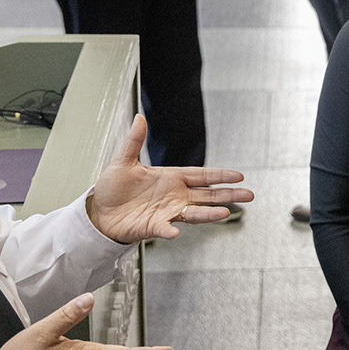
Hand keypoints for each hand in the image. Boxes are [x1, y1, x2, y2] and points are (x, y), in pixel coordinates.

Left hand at [85, 115, 252, 242]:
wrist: (99, 212)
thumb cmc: (112, 188)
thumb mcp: (123, 161)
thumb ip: (134, 141)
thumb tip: (139, 117)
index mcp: (170, 178)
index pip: (202, 175)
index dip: (220, 175)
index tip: (238, 176)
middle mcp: (174, 196)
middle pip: (207, 195)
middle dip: (228, 194)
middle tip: (249, 194)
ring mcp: (166, 212)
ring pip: (194, 212)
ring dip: (210, 213)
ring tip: (225, 213)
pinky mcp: (153, 227)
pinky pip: (164, 229)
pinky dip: (170, 231)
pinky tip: (175, 232)